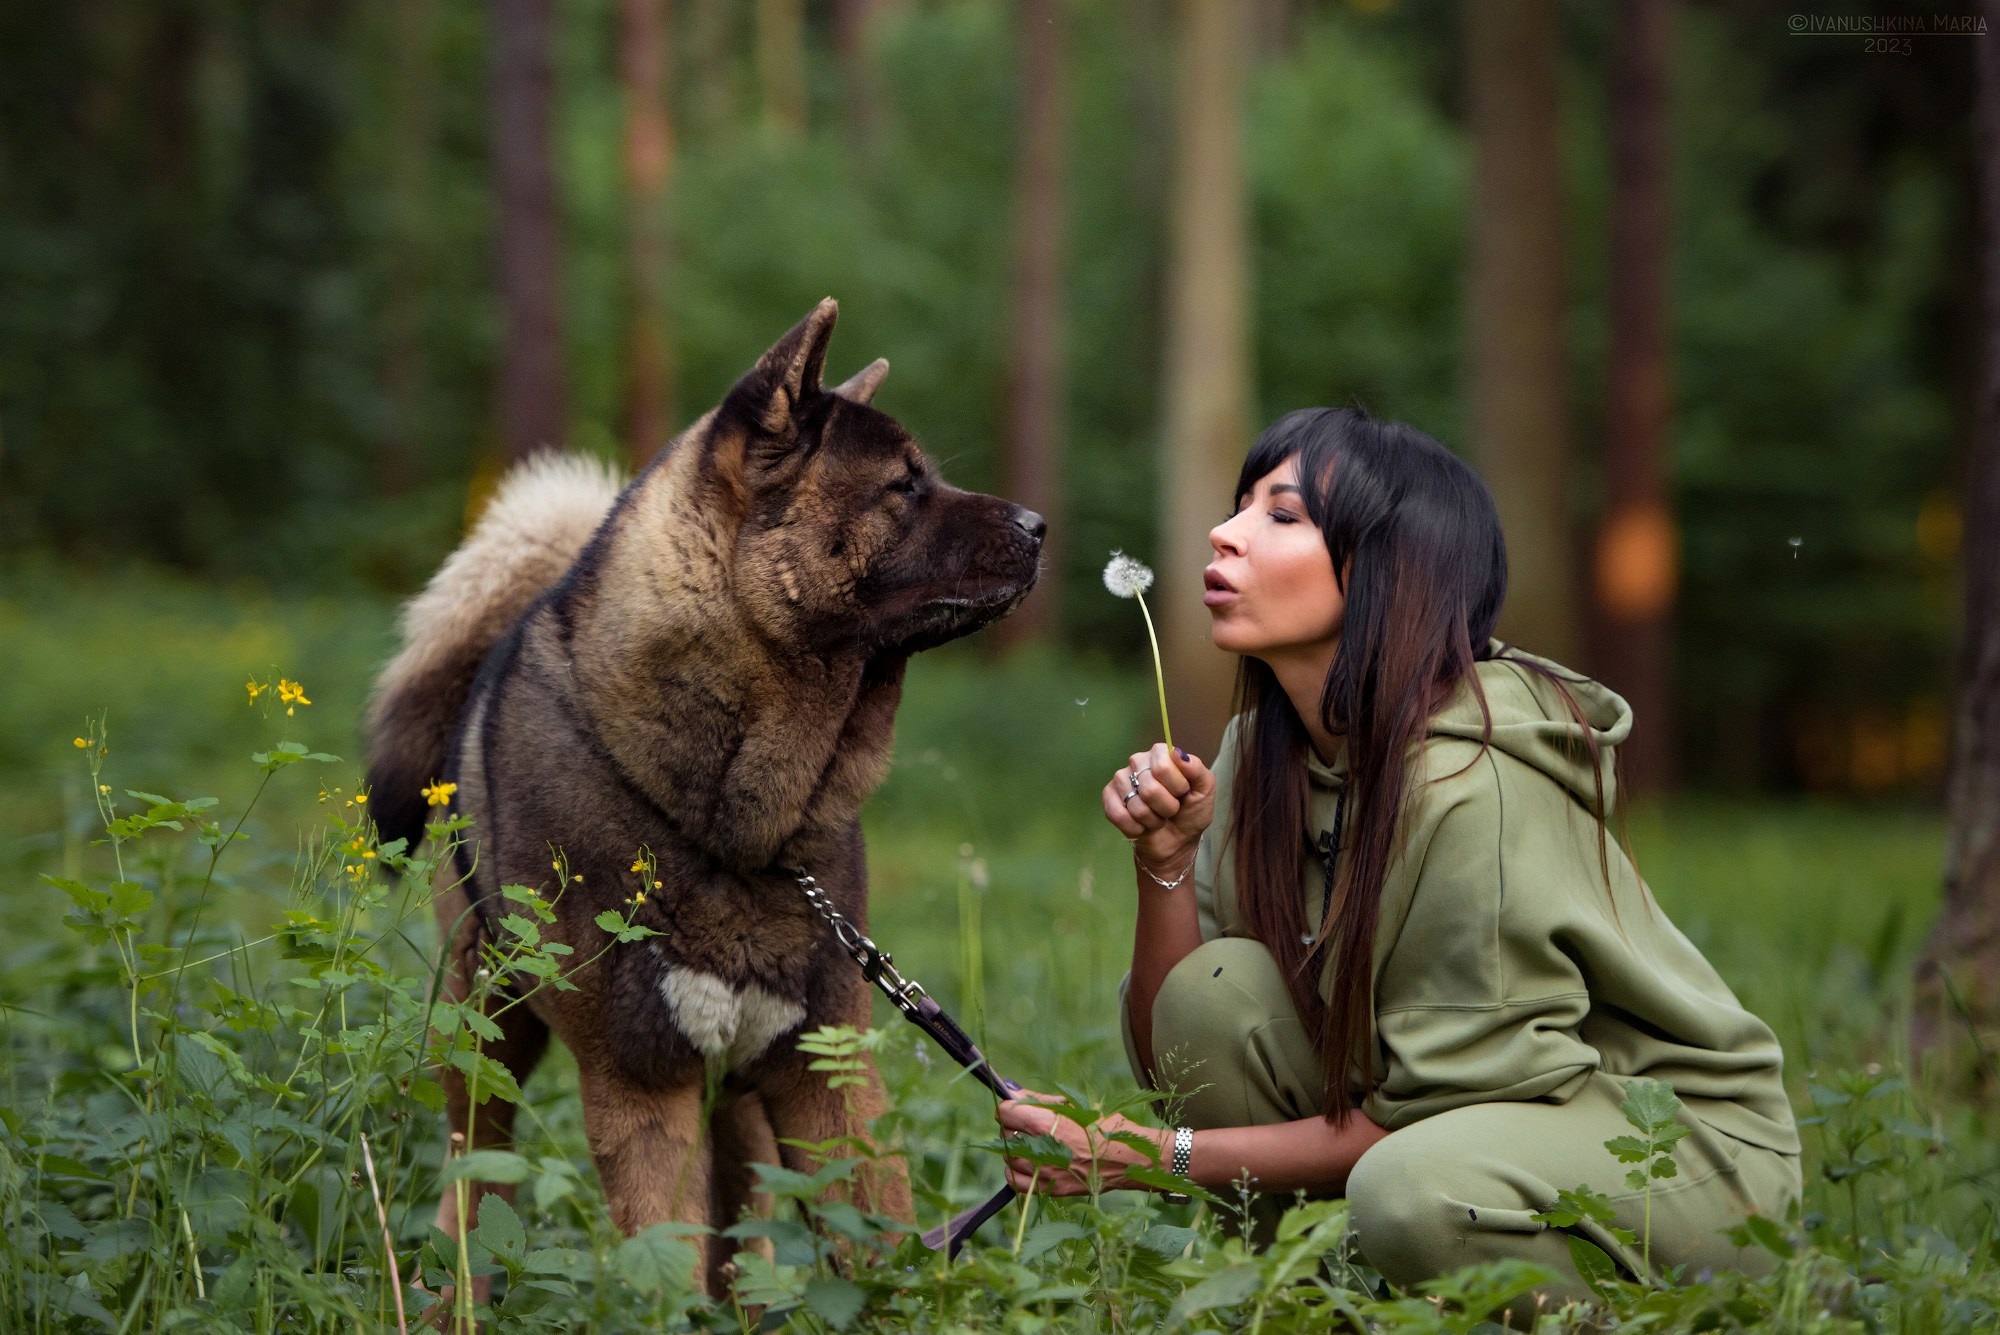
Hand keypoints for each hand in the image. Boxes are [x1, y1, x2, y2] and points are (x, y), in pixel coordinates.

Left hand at [995, 1088, 1167, 1196]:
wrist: (1129, 1160)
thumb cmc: (1105, 1128)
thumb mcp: (1075, 1106)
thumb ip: (1040, 1100)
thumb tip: (1013, 1091)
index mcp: (1046, 1122)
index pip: (1004, 1113)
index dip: (1009, 1109)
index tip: (1017, 1110)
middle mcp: (1040, 1147)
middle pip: (1005, 1134)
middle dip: (1014, 1128)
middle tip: (1031, 1127)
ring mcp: (1044, 1171)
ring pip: (1009, 1157)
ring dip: (1016, 1149)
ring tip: (1034, 1145)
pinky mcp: (1050, 1188)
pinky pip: (1016, 1181)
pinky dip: (1017, 1172)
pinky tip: (1030, 1165)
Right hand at [1102, 743, 1215, 878]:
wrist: (1177, 841)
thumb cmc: (1191, 812)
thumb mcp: (1205, 790)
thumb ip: (1197, 770)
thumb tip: (1177, 753)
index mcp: (1161, 754)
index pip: (1163, 766)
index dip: (1177, 787)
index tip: (1183, 793)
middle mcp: (1138, 761)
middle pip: (1149, 788)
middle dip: (1166, 807)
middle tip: (1171, 809)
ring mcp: (1120, 779)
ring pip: (1135, 805)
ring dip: (1152, 820)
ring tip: (1157, 817)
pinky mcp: (1109, 799)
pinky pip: (1119, 815)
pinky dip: (1136, 828)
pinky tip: (1142, 826)